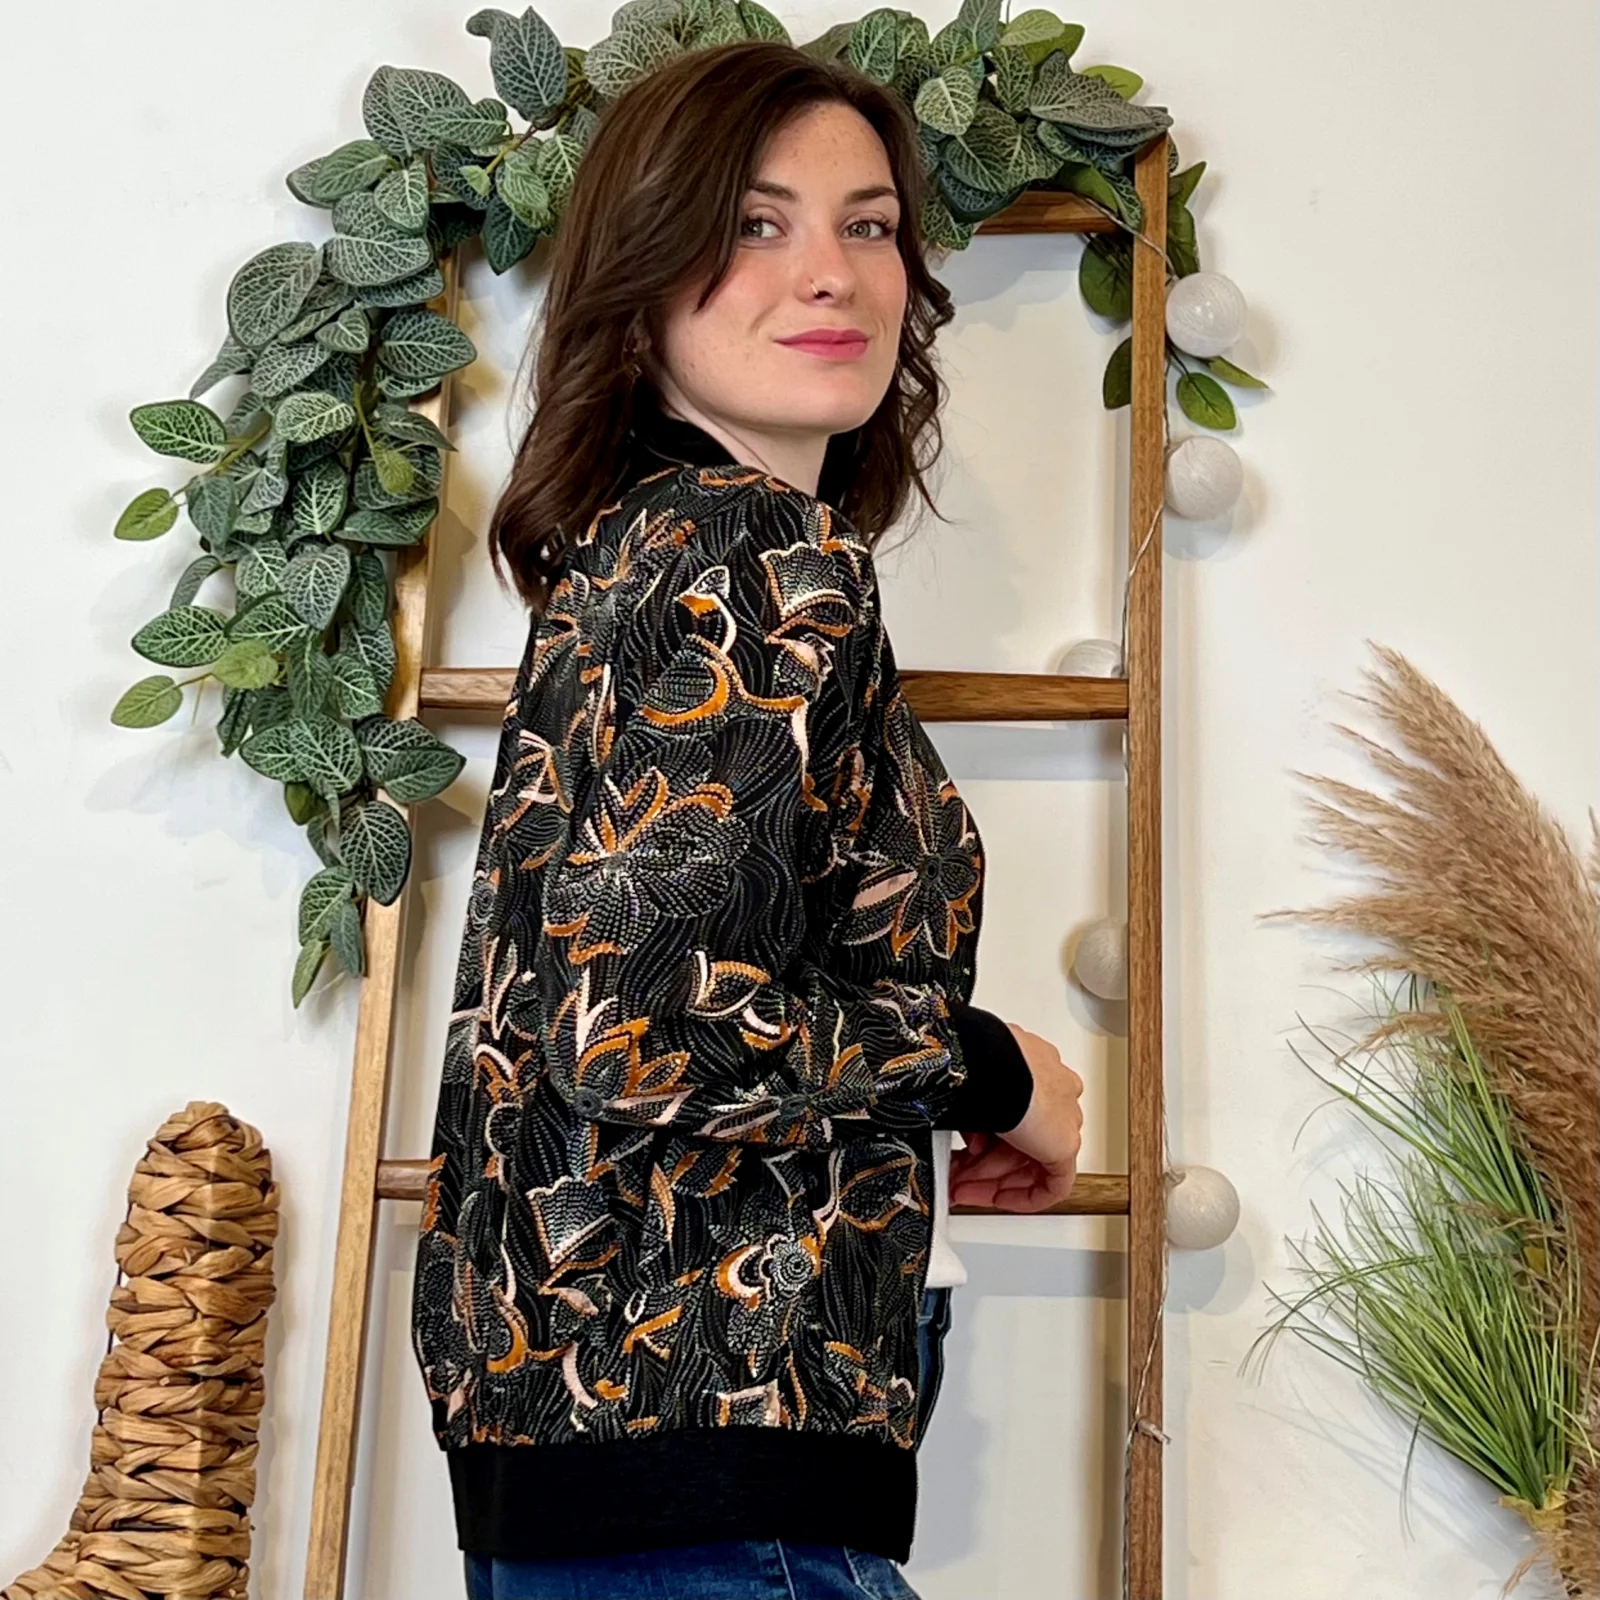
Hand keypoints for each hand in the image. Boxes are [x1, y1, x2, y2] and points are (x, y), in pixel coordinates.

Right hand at [949, 1023, 1082, 1213]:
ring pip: (1030, 1162)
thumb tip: (967, 1138)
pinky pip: (1052, 1183)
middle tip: (957, 1180)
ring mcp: (1064, 1117)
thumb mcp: (971, 1092)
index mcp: (1035, 1068)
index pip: (1014, 1116)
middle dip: (984, 1167)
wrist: (992, 1066)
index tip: (964, 1155)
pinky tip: (998, 1200)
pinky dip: (1024, 1196)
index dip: (984, 1143)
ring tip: (962, 1190)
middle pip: (1020, 1143)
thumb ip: (973, 1118)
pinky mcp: (1066, 1144)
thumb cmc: (978, 1064)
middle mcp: (1053, 1091)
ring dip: (993, 1181)